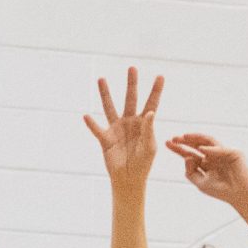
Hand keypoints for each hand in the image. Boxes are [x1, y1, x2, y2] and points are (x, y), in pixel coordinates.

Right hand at [84, 68, 163, 187]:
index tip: (160, 76)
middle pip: (130, 98)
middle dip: (132, 84)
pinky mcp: (105, 138)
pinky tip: (86, 116)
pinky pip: (97, 129)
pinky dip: (92, 124)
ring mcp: (116, 129)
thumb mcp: (150, 147)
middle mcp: (130, 122)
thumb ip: (149, 130)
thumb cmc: (143, 163)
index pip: (151, 103)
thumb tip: (150, 113)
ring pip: (110, 107)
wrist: (129, 179)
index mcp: (144, 124)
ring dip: (105, 94)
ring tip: (101, 79)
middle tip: (132, 68)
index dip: (156, 90)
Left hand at [165, 133, 247, 208]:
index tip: (167, 143)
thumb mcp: (201, 183)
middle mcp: (213, 156)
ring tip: (184, 137)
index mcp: (206, 163)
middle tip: (173, 138)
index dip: (179, 149)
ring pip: (208, 142)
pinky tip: (201, 149)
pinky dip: (211, 149)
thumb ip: (191, 172)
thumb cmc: (222, 191)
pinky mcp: (233, 152)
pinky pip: (220, 148)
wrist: (241, 196)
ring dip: (196, 138)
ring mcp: (223, 153)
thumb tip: (186, 157)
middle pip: (197, 145)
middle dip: (185, 141)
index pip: (191, 154)